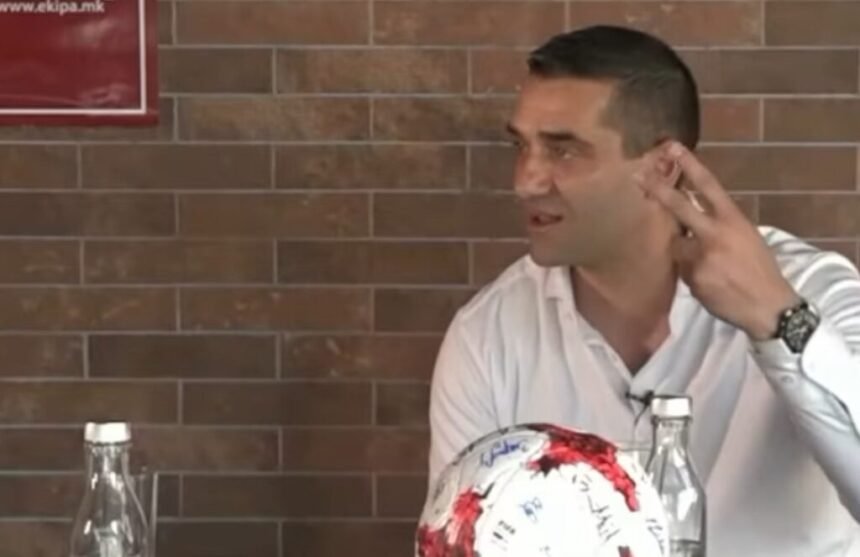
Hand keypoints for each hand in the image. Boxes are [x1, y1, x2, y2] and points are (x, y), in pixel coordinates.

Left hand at [637, 142, 799, 340]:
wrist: (768, 306)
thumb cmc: (760, 269)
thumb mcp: (747, 237)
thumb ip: (721, 225)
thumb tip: (695, 220)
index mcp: (733, 219)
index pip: (709, 186)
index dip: (690, 165)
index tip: (673, 147)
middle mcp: (715, 233)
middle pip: (679, 207)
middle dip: (657, 190)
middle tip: (637, 176)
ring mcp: (701, 256)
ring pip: (677, 248)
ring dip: (685, 256)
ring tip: (713, 270)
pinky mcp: (693, 278)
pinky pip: (682, 272)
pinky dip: (692, 277)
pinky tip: (712, 285)